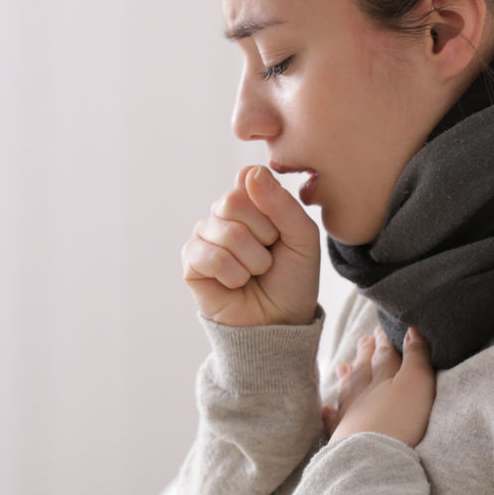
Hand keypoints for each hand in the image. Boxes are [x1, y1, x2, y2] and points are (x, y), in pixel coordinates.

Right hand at [181, 164, 321, 327]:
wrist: (281, 322)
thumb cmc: (293, 278)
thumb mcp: (303, 237)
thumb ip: (282, 203)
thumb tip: (249, 172)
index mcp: (250, 201)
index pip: (251, 179)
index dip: (272, 208)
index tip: (281, 232)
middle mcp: (223, 214)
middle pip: (232, 201)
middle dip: (263, 236)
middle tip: (268, 257)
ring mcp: (204, 236)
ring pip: (226, 232)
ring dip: (252, 261)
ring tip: (254, 273)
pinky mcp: (191, 263)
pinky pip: (209, 256)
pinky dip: (233, 275)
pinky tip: (236, 284)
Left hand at [322, 324, 434, 447]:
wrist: (371, 456)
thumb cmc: (399, 419)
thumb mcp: (417, 383)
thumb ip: (416, 356)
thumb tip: (413, 329)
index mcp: (383, 377)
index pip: (384, 354)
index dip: (384, 340)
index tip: (381, 328)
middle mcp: (363, 392)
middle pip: (365, 368)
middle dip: (366, 353)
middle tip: (364, 340)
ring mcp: (349, 414)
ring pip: (348, 391)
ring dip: (347, 377)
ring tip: (343, 367)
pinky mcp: (342, 438)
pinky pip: (334, 422)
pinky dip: (330, 415)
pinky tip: (326, 410)